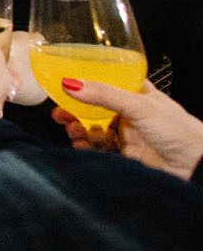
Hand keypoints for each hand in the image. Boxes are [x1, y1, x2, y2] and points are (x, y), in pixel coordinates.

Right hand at [52, 79, 202, 178]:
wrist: (195, 167)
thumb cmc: (181, 132)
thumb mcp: (140, 105)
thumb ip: (104, 94)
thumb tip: (71, 84)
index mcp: (140, 95)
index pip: (110, 83)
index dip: (88, 83)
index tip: (67, 83)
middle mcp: (133, 114)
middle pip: (96, 108)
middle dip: (75, 109)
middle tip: (60, 110)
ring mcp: (129, 135)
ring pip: (94, 128)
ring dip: (78, 128)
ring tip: (70, 128)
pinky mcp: (126, 155)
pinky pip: (99, 149)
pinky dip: (86, 147)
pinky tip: (81, 144)